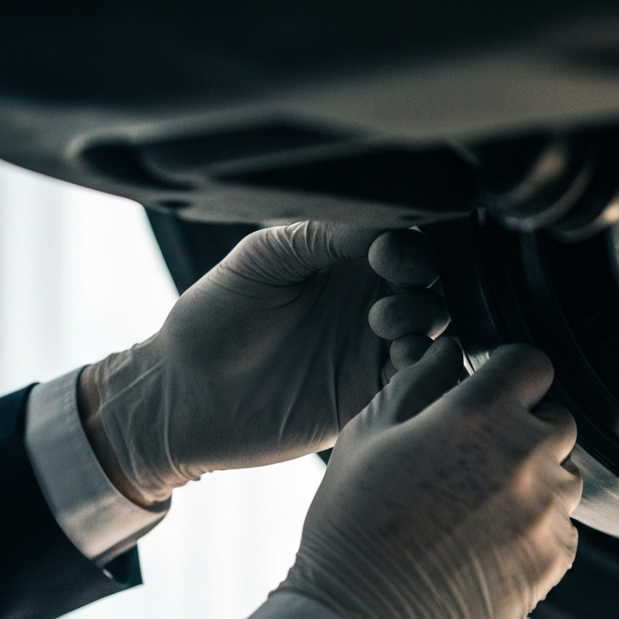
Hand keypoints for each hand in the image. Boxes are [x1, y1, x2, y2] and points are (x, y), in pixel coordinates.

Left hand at [79, 223, 449, 504]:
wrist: (185, 395)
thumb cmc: (213, 318)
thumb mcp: (262, 259)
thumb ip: (319, 235)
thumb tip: (381, 220)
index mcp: (343, 262)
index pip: (403, 241)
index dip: (408, 244)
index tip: (385, 252)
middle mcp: (367, 303)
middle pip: (430, 285)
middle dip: (422, 285)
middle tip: (384, 298)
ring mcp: (372, 352)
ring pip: (433, 332)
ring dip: (424, 324)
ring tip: (385, 328)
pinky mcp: (371, 398)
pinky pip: (417, 382)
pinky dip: (423, 371)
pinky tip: (399, 363)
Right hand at [280, 339, 583, 618]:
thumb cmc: (353, 524)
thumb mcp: (366, 436)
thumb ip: (416, 383)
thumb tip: (451, 353)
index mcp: (476, 415)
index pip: (532, 364)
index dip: (511, 373)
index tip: (494, 392)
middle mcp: (523, 457)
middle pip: (558, 419)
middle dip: (527, 426)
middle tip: (480, 454)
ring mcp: (544, 512)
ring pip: (566, 475)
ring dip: (536, 479)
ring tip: (482, 505)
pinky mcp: (552, 561)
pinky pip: (564, 528)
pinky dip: (538, 529)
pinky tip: (490, 543)